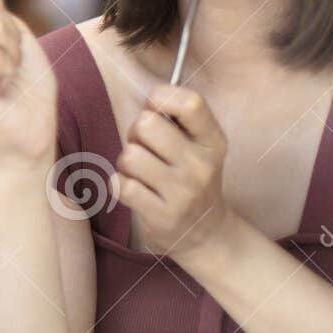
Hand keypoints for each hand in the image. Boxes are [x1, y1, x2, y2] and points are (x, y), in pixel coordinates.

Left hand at [111, 85, 232, 260]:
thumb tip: (148, 102)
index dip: (160, 99)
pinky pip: (121, 185)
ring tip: (140, 173)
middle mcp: (202, 165)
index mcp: (213, 141)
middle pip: (146, 125)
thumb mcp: (200, 147)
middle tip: (143, 149)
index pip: (189, 102)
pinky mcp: (162, 215)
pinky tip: (134, 191)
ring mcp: (183, 192)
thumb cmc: (192, 179)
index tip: (155, 112)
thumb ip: (178, 121)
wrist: (206, 234)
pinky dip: (119, 185)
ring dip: (126, 164)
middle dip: (135, 134)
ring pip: (129, 156)